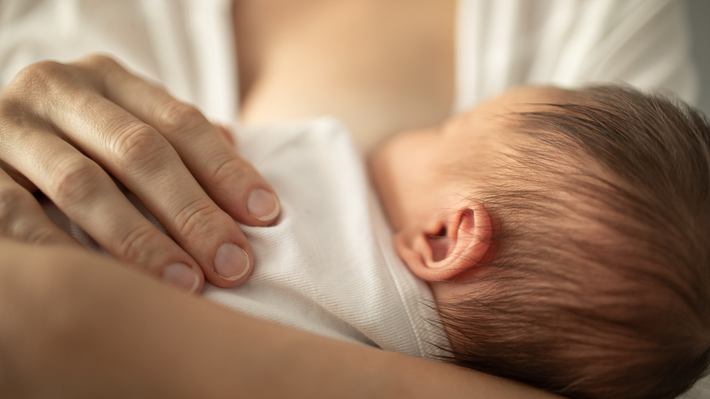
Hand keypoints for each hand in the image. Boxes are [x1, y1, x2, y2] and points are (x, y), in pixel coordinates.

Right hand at [0, 54, 280, 291]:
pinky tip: (106, 285)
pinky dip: (65, 252)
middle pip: (140, 152)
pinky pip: (18, 216)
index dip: (226, 170)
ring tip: (187, 283)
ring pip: (83, 185)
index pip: (181, 122)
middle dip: (194, 212)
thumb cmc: (79, 141)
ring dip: (140, 240)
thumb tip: (250, 178)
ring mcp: (11, 127)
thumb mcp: (126, 126)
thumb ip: (178, 144)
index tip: (266, 216)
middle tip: (234, 263)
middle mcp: (59, 90)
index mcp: (108, 78)